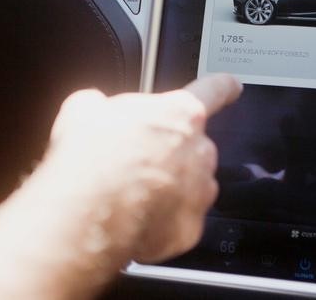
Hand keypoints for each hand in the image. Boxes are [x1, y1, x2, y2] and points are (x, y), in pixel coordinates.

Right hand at [44, 74, 242, 264]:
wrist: (86, 214)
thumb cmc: (90, 158)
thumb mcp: (84, 109)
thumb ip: (101, 104)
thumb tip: (95, 107)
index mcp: (181, 113)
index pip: (214, 90)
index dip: (223, 86)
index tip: (231, 86)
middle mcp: (200, 150)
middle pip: (194, 146)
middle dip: (170, 152)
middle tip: (135, 160)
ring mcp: (199, 191)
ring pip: (191, 185)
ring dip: (168, 188)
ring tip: (129, 193)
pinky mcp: (190, 228)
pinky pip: (180, 221)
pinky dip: (162, 221)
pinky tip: (133, 219)